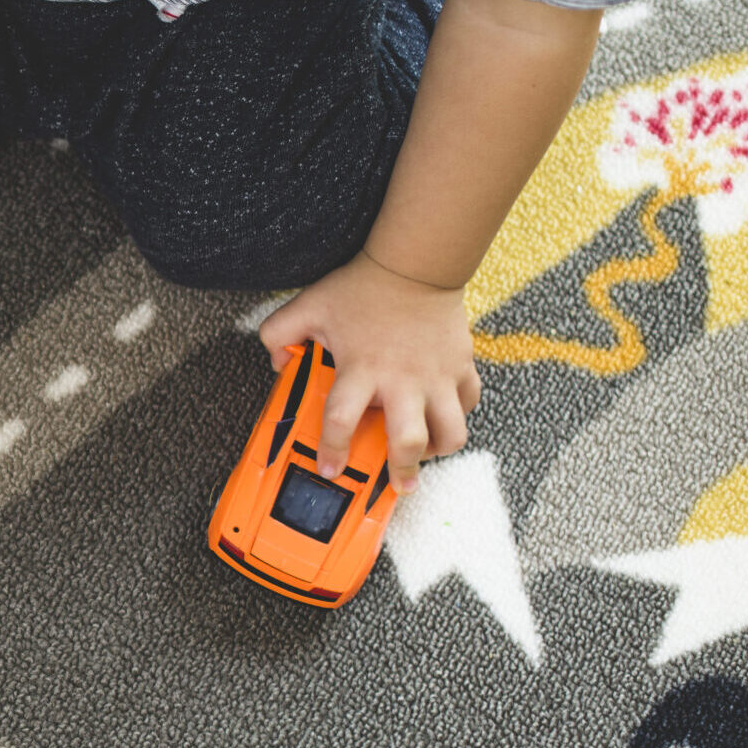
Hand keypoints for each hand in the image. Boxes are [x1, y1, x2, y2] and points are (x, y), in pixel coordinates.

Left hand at [257, 251, 481, 493]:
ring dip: (437, 450)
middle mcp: (402, 380)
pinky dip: (458, 415)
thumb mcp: (309, 306)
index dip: (332, 451)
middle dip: (400, 471)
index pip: (341, 421)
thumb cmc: (364, 287)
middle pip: (408, 442)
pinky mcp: (462, 366)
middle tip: (397, 485)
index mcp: (362, 370)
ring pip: (451, 432)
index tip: (329, 469)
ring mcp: (437, 376)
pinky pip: (470, 403)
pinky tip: (441, 416)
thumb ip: (279, 334)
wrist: (416, 262)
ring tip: (424, 454)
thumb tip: (277, 363)